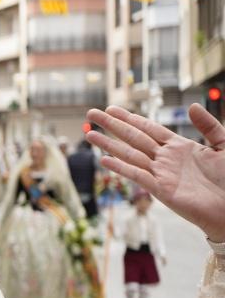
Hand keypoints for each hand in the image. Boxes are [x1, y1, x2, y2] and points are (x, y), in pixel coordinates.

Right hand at [86, 104, 224, 241]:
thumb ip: (210, 126)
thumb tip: (191, 106)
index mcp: (180, 147)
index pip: (149, 128)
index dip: (130, 118)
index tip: (112, 109)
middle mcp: (166, 159)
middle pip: (133, 138)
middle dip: (112, 125)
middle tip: (92, 113)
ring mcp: (161, 174)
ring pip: (129, 155)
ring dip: (109, 145)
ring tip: (89, 134)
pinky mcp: (162, 191)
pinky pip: (138, 176)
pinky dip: (121, 168)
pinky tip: (105, 161)